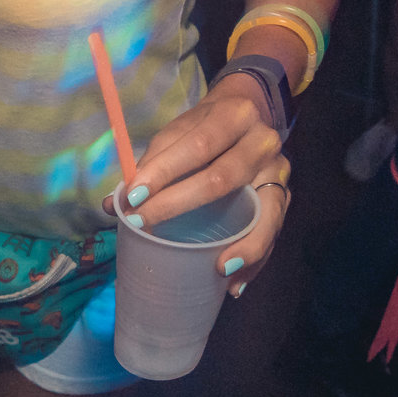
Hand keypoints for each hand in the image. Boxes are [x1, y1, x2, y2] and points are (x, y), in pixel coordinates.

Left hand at [119, 78, 289, 292]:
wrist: (250, 113)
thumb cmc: (206, 128)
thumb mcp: (180, 131)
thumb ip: (151, 162)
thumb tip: (114, 204)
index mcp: (235, 115)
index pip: (198, 144)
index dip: (165, 170)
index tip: (134, 195)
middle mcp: (262, 142)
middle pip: (223, 178)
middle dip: (180, 205)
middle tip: (145, 225)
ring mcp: (278, 172)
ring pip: (262, 213)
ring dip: (239, 245)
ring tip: (217, 269)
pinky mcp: (284, 197)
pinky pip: (273, 233)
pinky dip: (253, 259)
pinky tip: (233, 283)